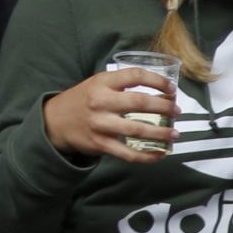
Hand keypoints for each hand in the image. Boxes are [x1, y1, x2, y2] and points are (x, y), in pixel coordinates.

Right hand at [41, 67, 177, 161]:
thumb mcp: (97, 83)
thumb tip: (157, 88)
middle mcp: (101, 102)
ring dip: (161, 133)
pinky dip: (148, 156)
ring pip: (137, 130)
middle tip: (177, 111)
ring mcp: (101, 124)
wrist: (55, 121)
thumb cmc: (83, 100)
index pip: (135, 76)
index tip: (171, 88)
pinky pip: (129, 154)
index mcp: (102, 82)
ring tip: (175, 133)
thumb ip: (121, 84)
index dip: (157, 81)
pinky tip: (160, 153)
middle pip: (139, 102)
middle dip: (164, 107)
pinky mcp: (101, 144)